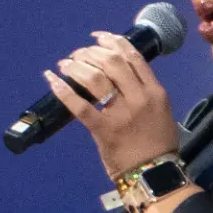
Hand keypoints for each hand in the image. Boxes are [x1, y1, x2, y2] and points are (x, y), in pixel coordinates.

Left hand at [48, 32, 182, 179]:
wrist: (155, 175)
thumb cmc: (157, 144)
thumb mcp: (160, 111)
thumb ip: (143, 91)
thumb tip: (119, 73)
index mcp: (154, 91)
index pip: (133, 56)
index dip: (112, 42)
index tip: (98, 37)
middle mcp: (139, 97)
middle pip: (112, 62)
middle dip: (90, 52)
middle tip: (77, 54)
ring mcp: (121, 113)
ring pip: (96, 77)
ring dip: (76, 66)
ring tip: (65, 64)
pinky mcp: (103, 129)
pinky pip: (80, 105)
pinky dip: (63, 90)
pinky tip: (51, 79)